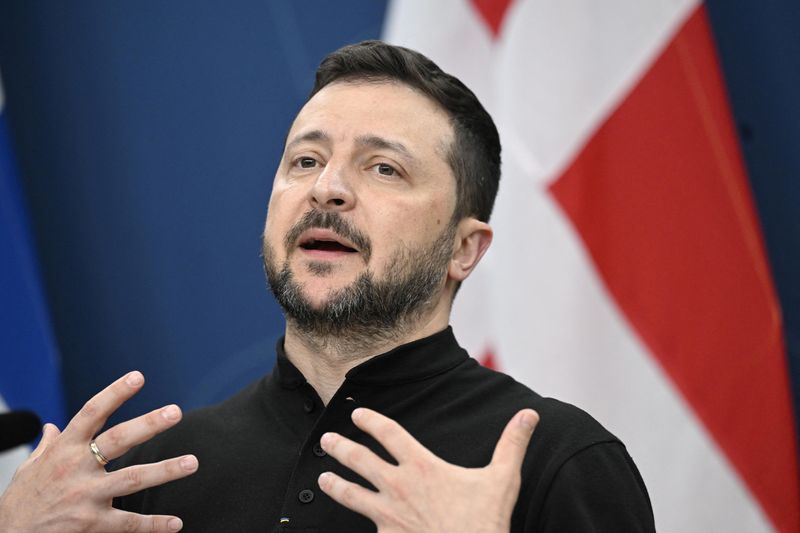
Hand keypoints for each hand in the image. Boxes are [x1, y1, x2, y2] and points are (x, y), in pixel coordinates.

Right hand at [0, 371, 197, 531]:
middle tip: (175, 411)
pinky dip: (154, 525)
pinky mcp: (90, 525)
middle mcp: (76, 468)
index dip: (115, 393)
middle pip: (118, 440)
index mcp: (63, 449)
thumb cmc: (20, 503)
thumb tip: (52, 427)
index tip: (138, 377)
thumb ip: (47, 447)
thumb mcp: (28, 469)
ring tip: (192, 462)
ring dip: (165, 470)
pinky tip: (176, 523)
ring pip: (132, 479)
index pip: (92, 413)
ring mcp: (85, 496)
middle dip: (149, 425)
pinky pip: (128, 523)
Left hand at [317, 407, 538, 532]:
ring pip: (352, 496)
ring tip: (322, 479)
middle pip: (360, 460)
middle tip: (327, 439)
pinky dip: (358, 526)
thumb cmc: (484, 522)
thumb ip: (512, 444)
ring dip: (335, 485)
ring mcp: (388, 515)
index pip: (389, 434)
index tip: (357, 413)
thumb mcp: (502, 479)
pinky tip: (352, 527)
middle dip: (341, 447)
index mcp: (421, 467)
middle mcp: (398, 487)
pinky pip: (366, 529)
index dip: (371, 421)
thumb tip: (530, 415)